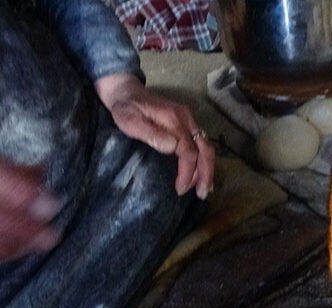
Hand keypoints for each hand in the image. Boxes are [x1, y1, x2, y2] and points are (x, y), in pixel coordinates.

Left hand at [94, 73, 214, 198]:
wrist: (125, 90)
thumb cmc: (125, 108)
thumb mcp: (130, 121)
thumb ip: (151, 133)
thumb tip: (172, 148)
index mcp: (174, 120)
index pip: (189, 151)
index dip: (188, 172)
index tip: (180, 188)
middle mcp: (186, 119)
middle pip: (205, 149)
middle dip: (206, 173)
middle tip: (202, 194)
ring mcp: (188, 120)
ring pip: (206, 147)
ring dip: (207, 169)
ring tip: (203, 188)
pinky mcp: (186, 122)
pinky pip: (201, 143)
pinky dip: (204, 160)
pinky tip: (201, 173)